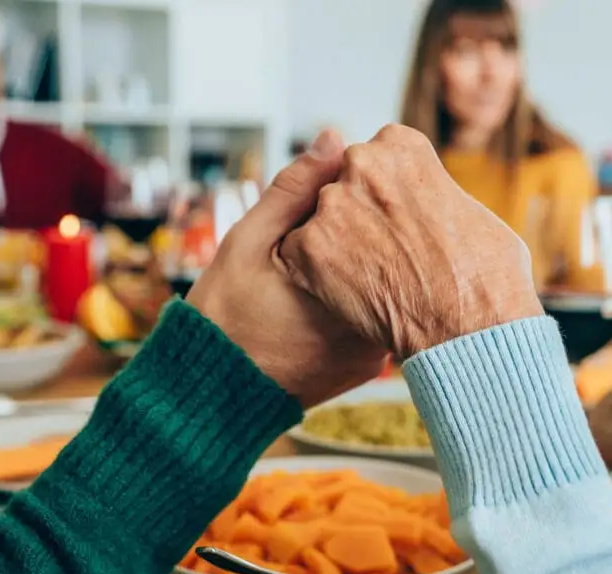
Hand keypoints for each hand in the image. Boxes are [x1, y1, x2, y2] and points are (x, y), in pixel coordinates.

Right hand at [186, 130, 386, 406]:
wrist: (214, 396)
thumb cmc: (223, 317)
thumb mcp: (247, 242)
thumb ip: (293, 191)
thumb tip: (334, 137)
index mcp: (348, 291)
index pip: (388, 223)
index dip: (373, 196)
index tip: (352, 188)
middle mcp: (373, 326)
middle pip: (397, 256)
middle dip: (378, 228)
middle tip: (349, 218)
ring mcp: (376, 351)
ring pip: (391, 286)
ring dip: (376, 261)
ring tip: (340, 250)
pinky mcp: (370, 365)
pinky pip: (382, 315)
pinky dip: (369, 294)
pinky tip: (339, 284)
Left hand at [279, 124, 543, 358]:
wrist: (470, 326)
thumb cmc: (486, 275)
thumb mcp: (471, 211)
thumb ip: (434, 194)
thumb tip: (428, 205)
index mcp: (402, 145)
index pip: (376, 159)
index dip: (387, 195)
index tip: (399, 221)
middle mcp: (362, 163)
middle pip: (343, 185)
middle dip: (357, 214)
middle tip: (383, 252)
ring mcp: (332, 204)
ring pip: (319, 219)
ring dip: (335, 244)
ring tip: (370, 278)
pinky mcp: (310, 247)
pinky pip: (298, 254)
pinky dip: (314, 275)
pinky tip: (346, 294)